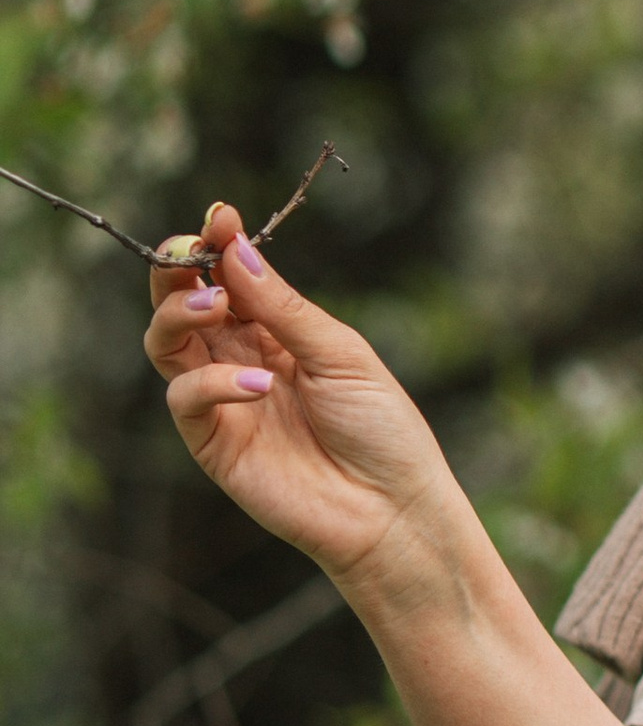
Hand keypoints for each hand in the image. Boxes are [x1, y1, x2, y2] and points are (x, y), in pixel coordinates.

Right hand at [146, 201, 457, 595]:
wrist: (393, 510)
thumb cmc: (382, 430)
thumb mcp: (342, 354)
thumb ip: (284, 308)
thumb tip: (235, 249)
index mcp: (278, 331)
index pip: (230, 278)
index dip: (217, 245)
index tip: (220, 215)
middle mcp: (242, 359)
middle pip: (183, 302)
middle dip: (176, 268)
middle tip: (188, 249)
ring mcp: (224, 401)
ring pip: (166, 343)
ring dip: (178, 313)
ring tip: (215, 305)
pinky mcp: (213, 444)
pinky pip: (185, 398)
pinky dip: (211, 383)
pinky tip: (257, 384)